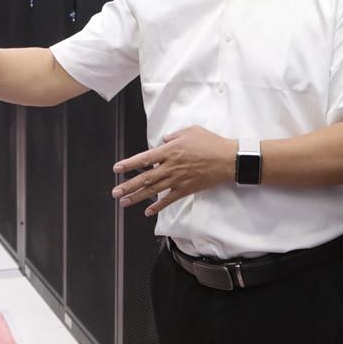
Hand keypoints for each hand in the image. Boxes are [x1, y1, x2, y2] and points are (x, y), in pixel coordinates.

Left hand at [111, 126, 236, 215]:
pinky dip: (158, 206)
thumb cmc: (211, 143)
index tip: (117, 168)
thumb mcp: (191, 131)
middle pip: (145, 177)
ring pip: (153, 190)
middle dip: (128, 185)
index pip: (144, 158)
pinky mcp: (186, 189)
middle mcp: (170, 166)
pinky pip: (169, 200)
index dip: (129, 164)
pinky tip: (147, 212)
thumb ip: (174, 135)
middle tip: (115, 192)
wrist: (228, 159)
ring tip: (124, 202)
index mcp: (170, 150)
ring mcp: (177, 179)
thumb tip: (163, 139)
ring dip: (137, 197)